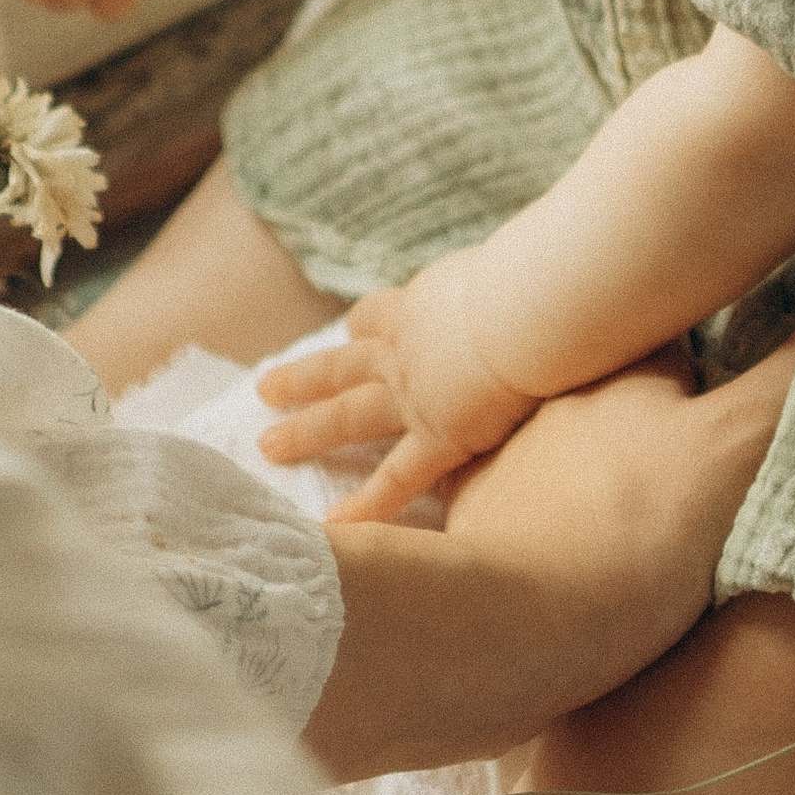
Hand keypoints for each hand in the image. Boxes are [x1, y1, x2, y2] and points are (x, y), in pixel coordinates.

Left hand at [255, 251, 540, 520]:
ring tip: (268, 445)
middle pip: (343, 365)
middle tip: (265, 389)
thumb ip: (497, 284)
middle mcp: (405, 349)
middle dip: (303, 379)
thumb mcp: (499, 269)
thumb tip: (524, 276)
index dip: (363, 328)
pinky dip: (367, 504)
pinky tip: (336, 525)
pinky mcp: (439, 434)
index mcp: (422, 305)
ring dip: (306, 430)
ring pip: (348, 414)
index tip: (350, 333)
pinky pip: (398, 478)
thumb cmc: (530, 277)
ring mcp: (414, 393)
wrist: (528, 308)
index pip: (378, 316)